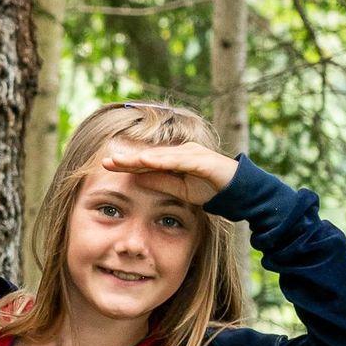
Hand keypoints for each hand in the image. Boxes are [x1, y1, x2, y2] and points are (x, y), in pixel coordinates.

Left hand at [97, 142, 237, 205]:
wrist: (239, 193)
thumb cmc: (210, 189)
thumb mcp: (180, 190)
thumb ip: (160, 182)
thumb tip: (137, 178)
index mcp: (176, 159)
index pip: (147, 160)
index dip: (127, 163)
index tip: (106, 164)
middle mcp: (182, 152)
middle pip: (150, 155)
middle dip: (128, 158)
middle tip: (106, 160)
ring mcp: (193, 154)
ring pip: (161, 155)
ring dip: (140, 157)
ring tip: (121, 160)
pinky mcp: (203, 160)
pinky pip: (179, 159)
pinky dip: (162, 160)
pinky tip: (146, 160)